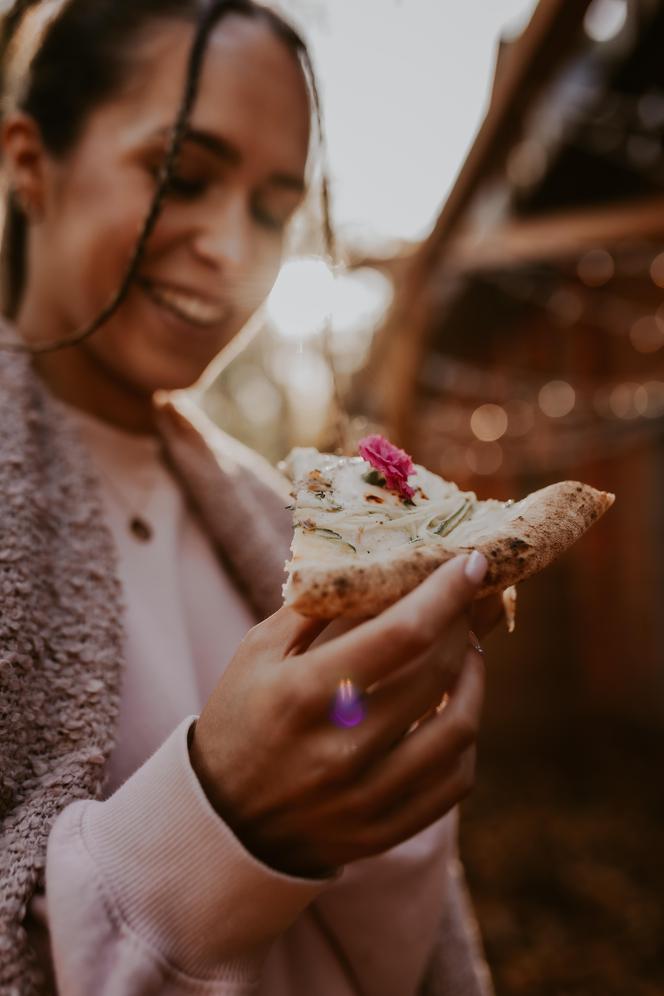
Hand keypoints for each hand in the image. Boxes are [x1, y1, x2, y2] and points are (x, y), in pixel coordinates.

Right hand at [189, 554, 486, 877]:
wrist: (220, 822)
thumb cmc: (239, 719)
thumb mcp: (258, 652)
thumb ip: (318, 607)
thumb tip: (384, 565)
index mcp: (303, 693)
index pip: (402, 633)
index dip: (446, 594)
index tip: (471, 563)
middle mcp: (340, 749)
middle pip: (436, 673)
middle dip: (462, 625)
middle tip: (465, 602)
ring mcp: (366, 797)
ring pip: (458, 728)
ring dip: (473, 678)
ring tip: (465, 651)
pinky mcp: (384, 830)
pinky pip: (455, 782)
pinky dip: (465, 737)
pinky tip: (453, 709)